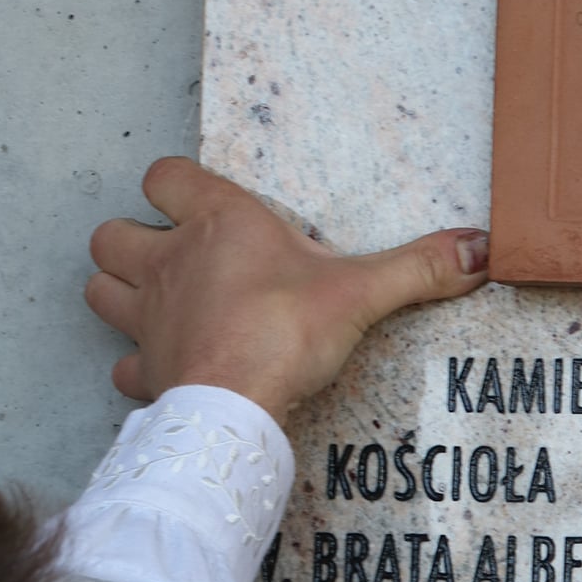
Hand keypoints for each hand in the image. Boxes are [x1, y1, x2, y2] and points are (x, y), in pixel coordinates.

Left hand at [85, 158, 489, 423]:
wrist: (237, 407)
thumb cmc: (285, 333)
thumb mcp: (362, 291)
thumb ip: (420, 267)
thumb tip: (482, 250)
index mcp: (217, 223)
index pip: (163, 175)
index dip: (175, 186)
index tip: (207, 208)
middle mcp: (170, 263)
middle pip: (111, 235)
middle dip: (133, 244)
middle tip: (176, 261)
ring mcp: (148, 318)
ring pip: (100, 289)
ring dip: (121, 294)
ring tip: (162, 305)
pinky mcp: (146, 370)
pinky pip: (123, 364)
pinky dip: (139, 365)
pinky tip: (171, 369)